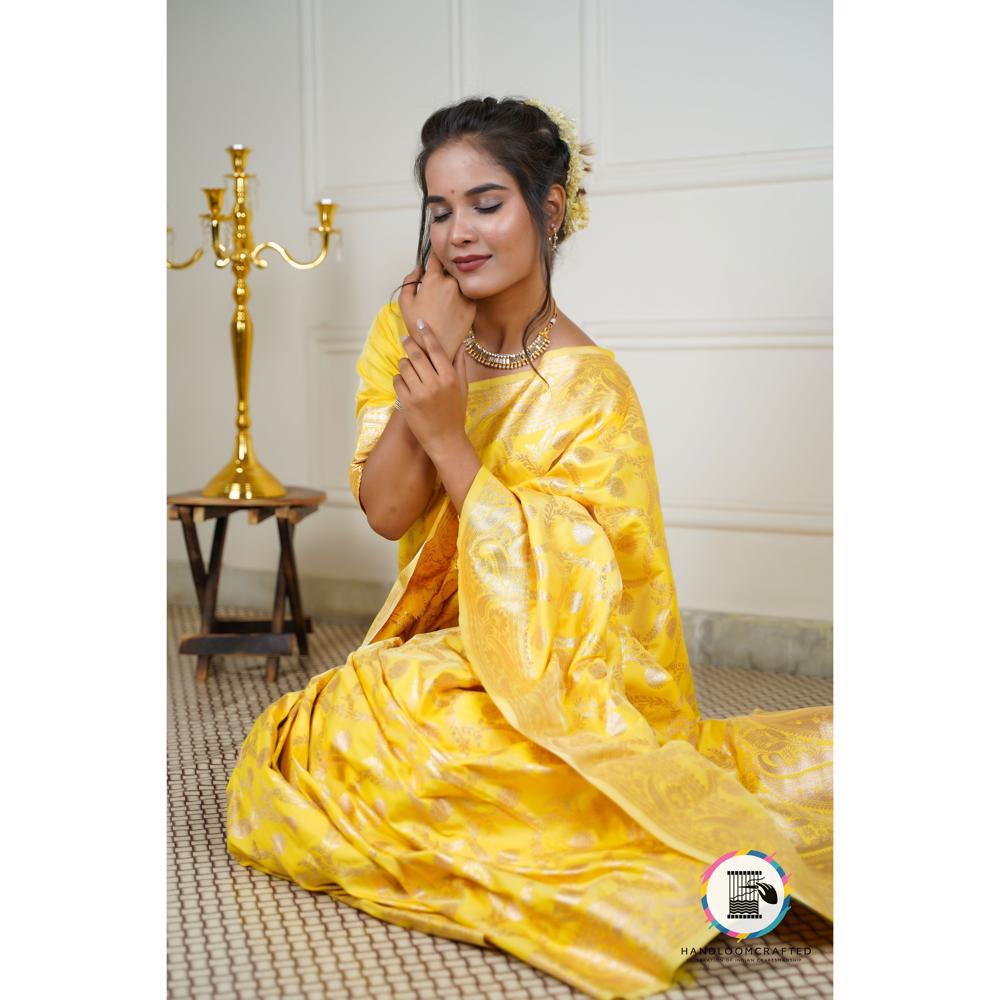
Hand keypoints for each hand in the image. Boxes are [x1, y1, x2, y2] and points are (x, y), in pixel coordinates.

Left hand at [393, 319, 468, 461]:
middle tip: (406, 339)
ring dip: (404, 363)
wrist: (445, 440)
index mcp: (449, 377)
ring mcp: (419, 393)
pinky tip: (405, 383)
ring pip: (404, 366)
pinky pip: (397, 381)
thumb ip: (460, 365)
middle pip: (416, 355)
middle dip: (409, 345)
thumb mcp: (463, 388)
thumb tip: (461, 344)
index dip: (426, 333)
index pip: (435, 349)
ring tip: (408, 367)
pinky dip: (399, 379)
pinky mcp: (407, 402)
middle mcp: (434, 383)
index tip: (419, 323)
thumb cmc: (455, 413)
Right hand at [399, 250, 475, 360]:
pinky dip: (461, 298)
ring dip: (454, 285)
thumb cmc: (417, 325)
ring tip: (445, 301)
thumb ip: (410, 279)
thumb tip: (418, 268)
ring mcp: (464, 294)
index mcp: (434, 279)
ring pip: (459, 282)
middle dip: (444, 273)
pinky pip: (466, 295)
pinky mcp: (472, 306)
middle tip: (438, 286)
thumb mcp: (405, 301)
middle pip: (450, 269)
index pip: (437, 256)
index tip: (437, 248)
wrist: (436, 348)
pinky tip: (452, 310)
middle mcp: (452, 283)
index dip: (436, 251)